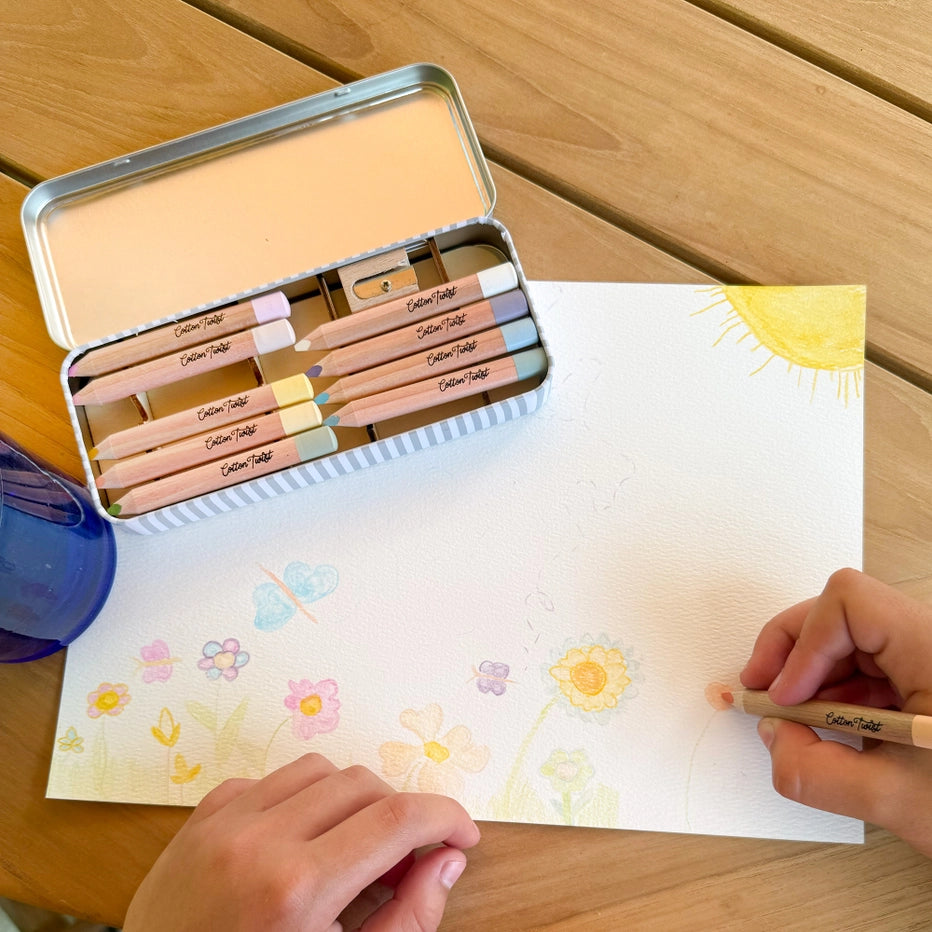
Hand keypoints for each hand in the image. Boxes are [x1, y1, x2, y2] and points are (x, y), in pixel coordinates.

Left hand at [123, 752, 479, 930]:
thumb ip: (407, 920)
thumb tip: (446, 859)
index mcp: (297, 890)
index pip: (397, 819)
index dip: (445, 818)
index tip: (462, 836)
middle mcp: (258, 842)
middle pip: (363, 785)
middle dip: (400, 812)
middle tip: (407, 856)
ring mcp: (222, 824)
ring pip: (317, 768)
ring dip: (350, 798)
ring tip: (353, 844)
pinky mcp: (199, 820)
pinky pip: (268, 780)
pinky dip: (298, 799)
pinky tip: (300, 838)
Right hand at [740, 568, 931, 856]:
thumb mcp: (896, 799)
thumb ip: (815, 770)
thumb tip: (775, 736)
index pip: (851, 603)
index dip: (806, 642)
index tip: (786, 693)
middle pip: (843, 611)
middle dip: (793, 650)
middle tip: (763, 687)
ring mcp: (931, 658)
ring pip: (850, 636)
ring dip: (810, 673)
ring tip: (795, 715)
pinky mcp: (928, 678)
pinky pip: (868, 663)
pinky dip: (835, 688)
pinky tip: (827, 721)